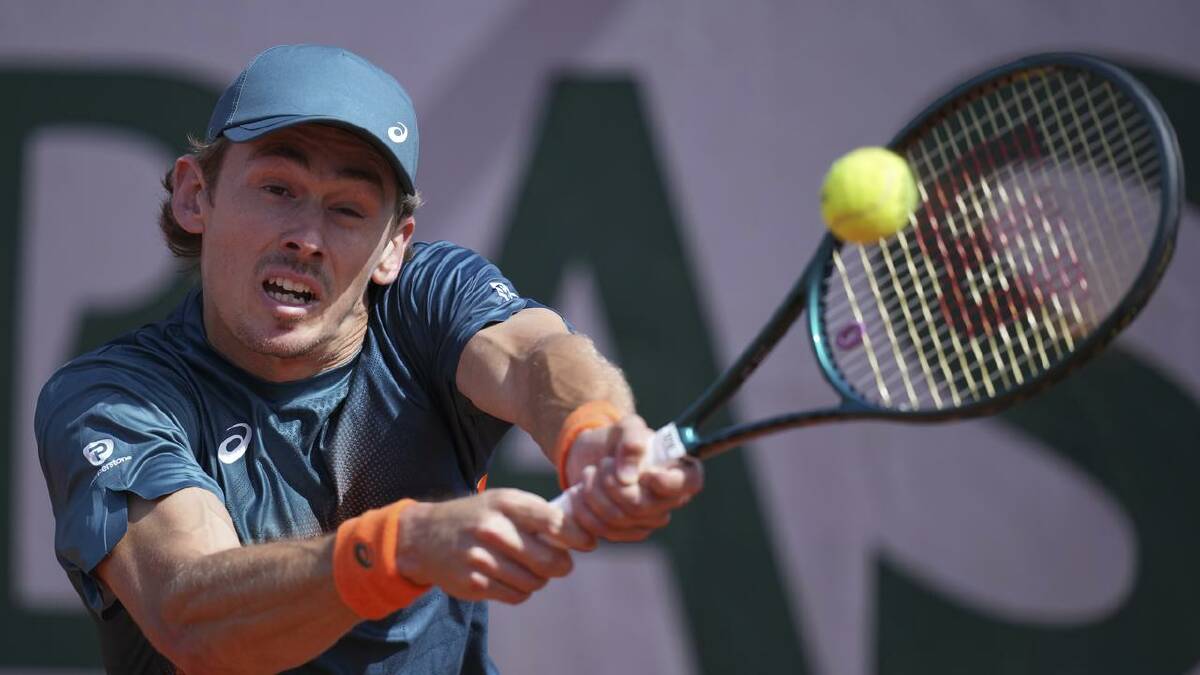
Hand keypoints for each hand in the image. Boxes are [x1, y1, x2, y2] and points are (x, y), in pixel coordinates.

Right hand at [393, 489, 594, 603]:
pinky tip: (510, 578)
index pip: (553, 522)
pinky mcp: (473, 583)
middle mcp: (493, 529)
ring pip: (534, 582)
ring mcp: (481, 558)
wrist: (423, 537)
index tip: (588, 544)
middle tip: (560, 564)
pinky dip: (520, 591)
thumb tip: (578, 533)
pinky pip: (516, 596)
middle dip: (561, 565)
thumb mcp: (502, 502)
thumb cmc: (476, 517)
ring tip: (529, 568)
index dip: (577, 536)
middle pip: (549, 560)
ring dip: (539, 579)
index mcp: (505, 503)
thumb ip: (536, 514)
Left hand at [563, 415, 703, 541]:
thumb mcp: (625, 427)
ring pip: (618, 519)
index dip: (669, 483)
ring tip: (589, 474)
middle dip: (610, 483)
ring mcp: (648, 520)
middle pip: (642, 506)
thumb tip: (628, 477)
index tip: (646, 473)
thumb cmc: (616, 440)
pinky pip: (603, 531)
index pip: (689, 483)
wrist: (591, 457)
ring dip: (593, 493)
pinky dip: (584, 511)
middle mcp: (669, 500)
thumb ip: (632, 440)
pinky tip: (579, 494)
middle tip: (601, 465)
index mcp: (678, 470)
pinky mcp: (625, 533)